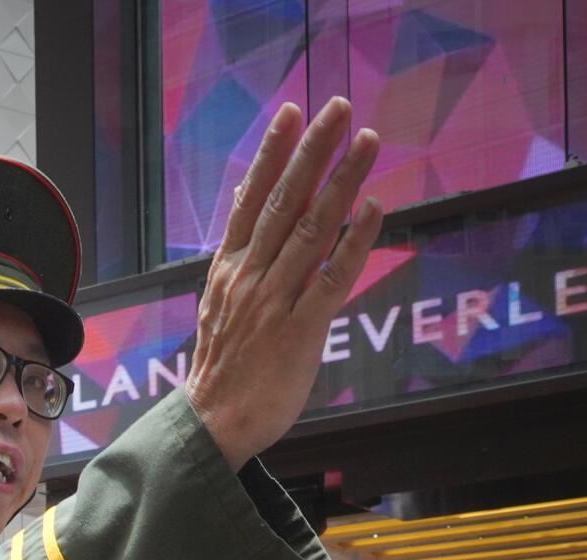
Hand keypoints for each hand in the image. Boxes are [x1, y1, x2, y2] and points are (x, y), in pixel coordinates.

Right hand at [183, 98, 383, 466]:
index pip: (251, 201)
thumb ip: (243, 259)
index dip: (272, 155)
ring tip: (365, 142)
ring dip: (340, 182)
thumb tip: (260, 209)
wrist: (214, 424)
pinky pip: (331, 279)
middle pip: (283, 203)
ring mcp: (274, 303)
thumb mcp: (220, 306)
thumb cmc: (224, 369)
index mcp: (227, 271)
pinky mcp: (300, 331)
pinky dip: (353, 242)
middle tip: (336, 108)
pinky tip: (372, 208)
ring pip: (310, 231)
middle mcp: (249, 279)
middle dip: (311, 152)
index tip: (291, 113)